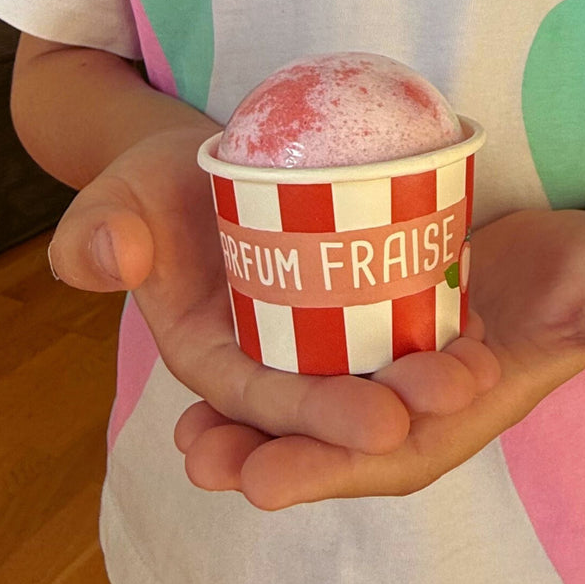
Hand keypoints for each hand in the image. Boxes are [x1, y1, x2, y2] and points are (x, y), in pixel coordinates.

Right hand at [48, 126, 498, 455]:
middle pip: (334, 398)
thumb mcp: (121, 199)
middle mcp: (273, 363)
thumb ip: (101, 232)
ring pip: (375, 370)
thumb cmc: (157, 184)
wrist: (205, 161)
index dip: (317, 418)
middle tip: (458, 394)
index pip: (265, 403)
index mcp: (214, 363)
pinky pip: (400, 324)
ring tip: (483, 371)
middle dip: (395, 410)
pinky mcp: (355, 302)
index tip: (380, 421)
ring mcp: (319, 337)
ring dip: (431, 381)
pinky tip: (483, 331)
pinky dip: (439, 330)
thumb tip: (107, 257)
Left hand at [175, 207, 584, 508]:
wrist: (573, 256)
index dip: (337, 466)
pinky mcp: (373, 335)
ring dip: (251, 434)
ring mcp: (393, 373)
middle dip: (275, 460)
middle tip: (203, 462)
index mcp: (467, 413)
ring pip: (316, 416)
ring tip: (187, 443)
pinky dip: (264, 377)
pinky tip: (210, 376)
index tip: (268, 477)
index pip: (401, 453)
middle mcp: (420, 408)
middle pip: (341, 445)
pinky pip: (312, 365)